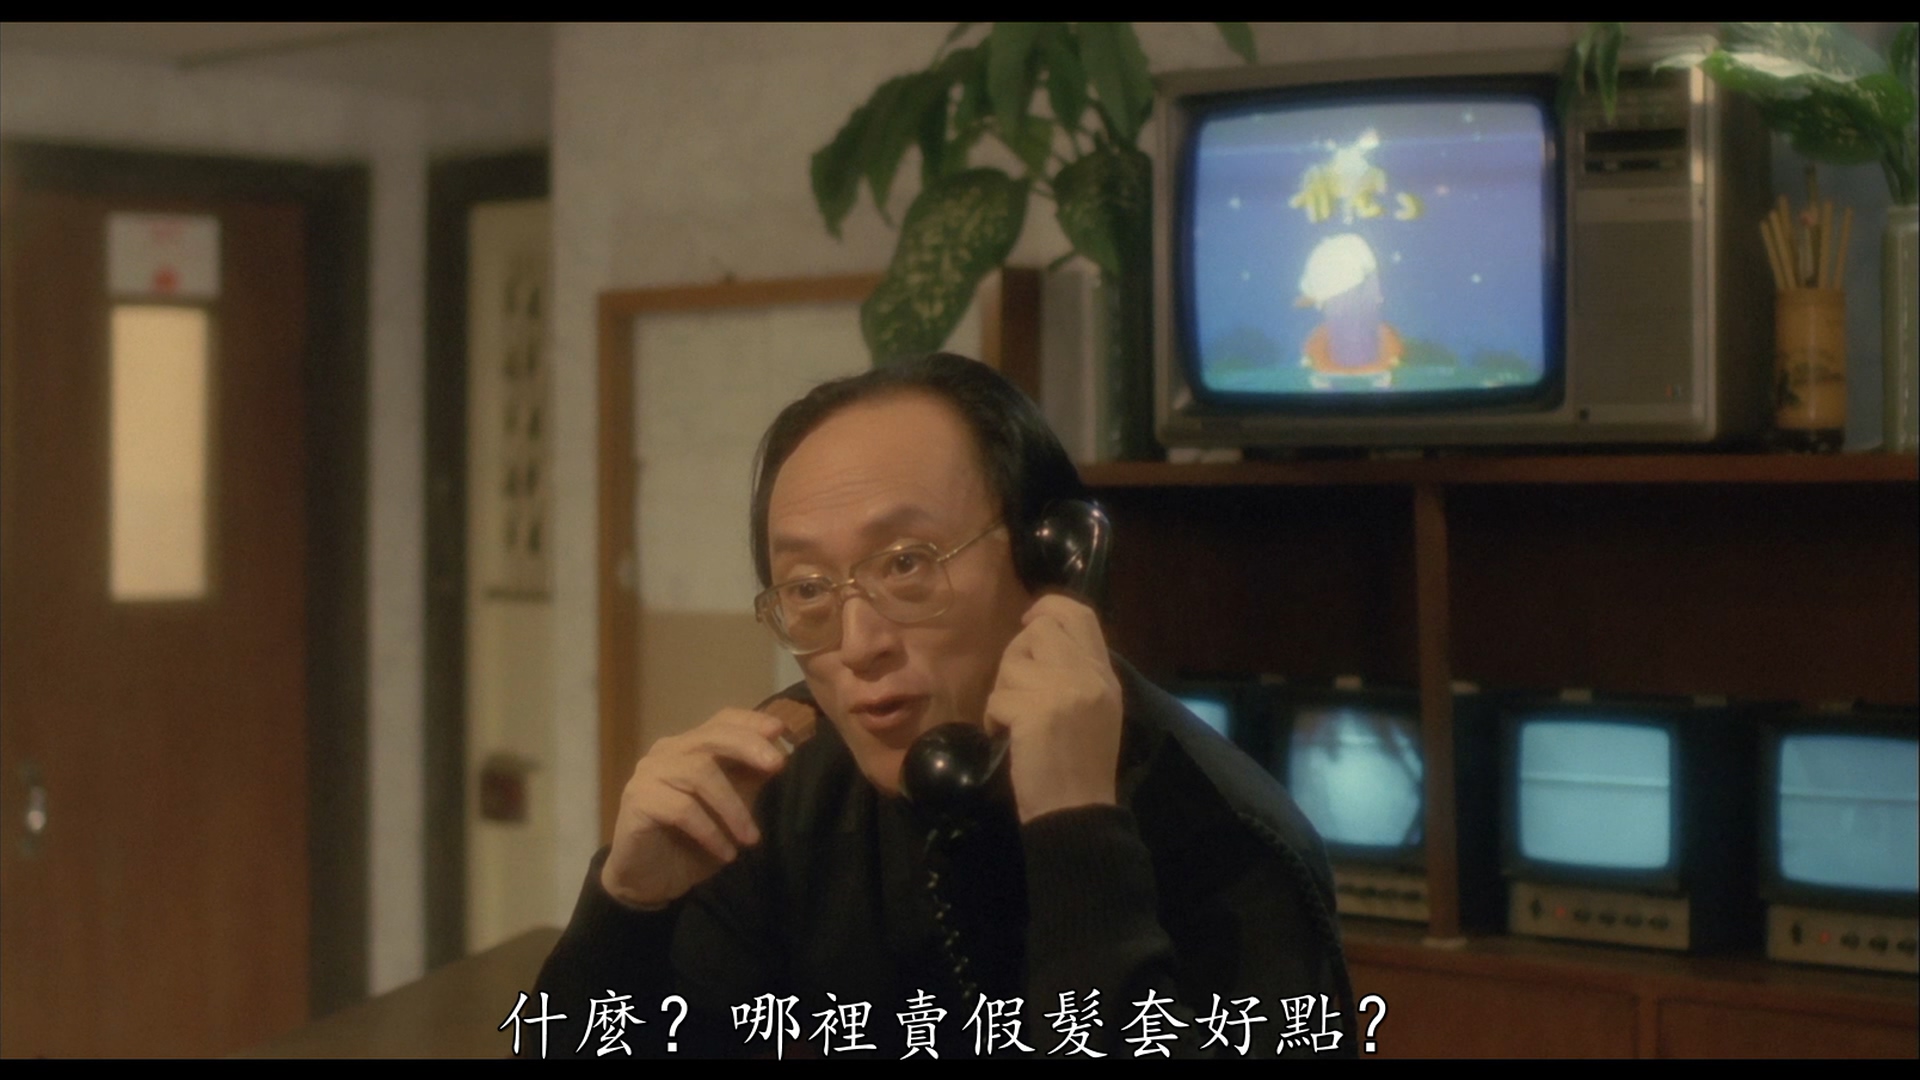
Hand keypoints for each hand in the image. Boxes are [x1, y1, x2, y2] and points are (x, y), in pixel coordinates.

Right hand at [599, 707, 793, 910]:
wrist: (648, 880)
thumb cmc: (692, 842)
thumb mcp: (731, 810)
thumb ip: (749, 781)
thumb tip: (780, 757)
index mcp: (689, 747)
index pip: (721, 721)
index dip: (751, 722)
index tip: (781, 730)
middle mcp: (666, 752)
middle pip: (710, 737)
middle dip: (748, 747)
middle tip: (777, 765)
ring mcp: (648, 774)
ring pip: (699, 773)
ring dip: (732, 807)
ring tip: (751, 838)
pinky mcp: (638, 800)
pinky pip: (681, 808)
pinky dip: (710, 831)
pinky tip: (726, 853)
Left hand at [985, 593, 1123, 823]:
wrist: (1078, 810)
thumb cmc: (1081, 765)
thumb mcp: (1094, 708)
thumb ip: (1075, 670)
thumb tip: (1038, 633)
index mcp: (1104, 674)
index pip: (1079, 613)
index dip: (1048, 607)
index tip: (1028, 621)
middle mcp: (1087, 675)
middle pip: (1039, 629)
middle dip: (1017, 654)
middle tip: (1018, 689)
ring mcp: (1063, 690)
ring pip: (1012, 664)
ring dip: (1003, 692)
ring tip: (1017, 722)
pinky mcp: (1034, 711)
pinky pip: (996, 698)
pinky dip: (993, 719)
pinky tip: (1009, 738)